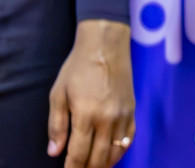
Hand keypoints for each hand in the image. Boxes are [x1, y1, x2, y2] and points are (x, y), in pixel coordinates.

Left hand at [48, 19, 134, 167]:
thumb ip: (57, 125)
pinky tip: (113, 154)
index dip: (72, 167)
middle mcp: (108, 118)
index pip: (79, 152)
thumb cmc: (78, 68)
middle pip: (99, 156)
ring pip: (116, 150)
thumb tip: (54, 151)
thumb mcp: (58, 95)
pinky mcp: (133, 109)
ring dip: (105, 163)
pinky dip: (121, 150)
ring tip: (95, 167)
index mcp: (86, 114)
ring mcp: (124, 114)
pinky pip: (130, 137)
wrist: (106, 46)